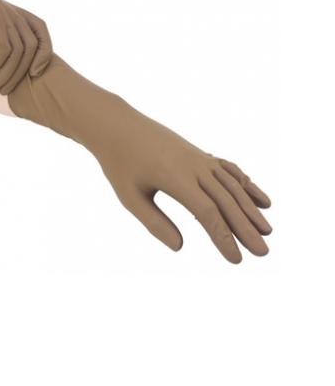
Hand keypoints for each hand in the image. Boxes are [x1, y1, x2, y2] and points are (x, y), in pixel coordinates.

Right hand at [0, 0, 52, 94]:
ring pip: (19, 49)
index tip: (37, 72)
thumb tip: (38, 62)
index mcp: (1, 7)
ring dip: (6, 75)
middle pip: (31, 40)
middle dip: (22, 71)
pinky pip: (5, 51)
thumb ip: (9, 46)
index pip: (37, 26)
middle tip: (3, 90)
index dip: (44, 49)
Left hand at [97, 100, 271, 262]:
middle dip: (246, 229)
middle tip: (263, 252)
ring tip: (267, 230)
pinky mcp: (198, 153)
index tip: (236, 259)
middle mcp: (192, 166)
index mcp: (174, 177)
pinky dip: (245, 184)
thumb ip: (154, 222)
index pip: (207, 212)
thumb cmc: (119, 163)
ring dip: (250, 208)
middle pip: (226, 201)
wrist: (116, 125)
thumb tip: (180, 247)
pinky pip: (228, 169)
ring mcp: (198, 157)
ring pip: (231, 185)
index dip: (223, 237)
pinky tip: (259, 198)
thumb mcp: (129, 196)